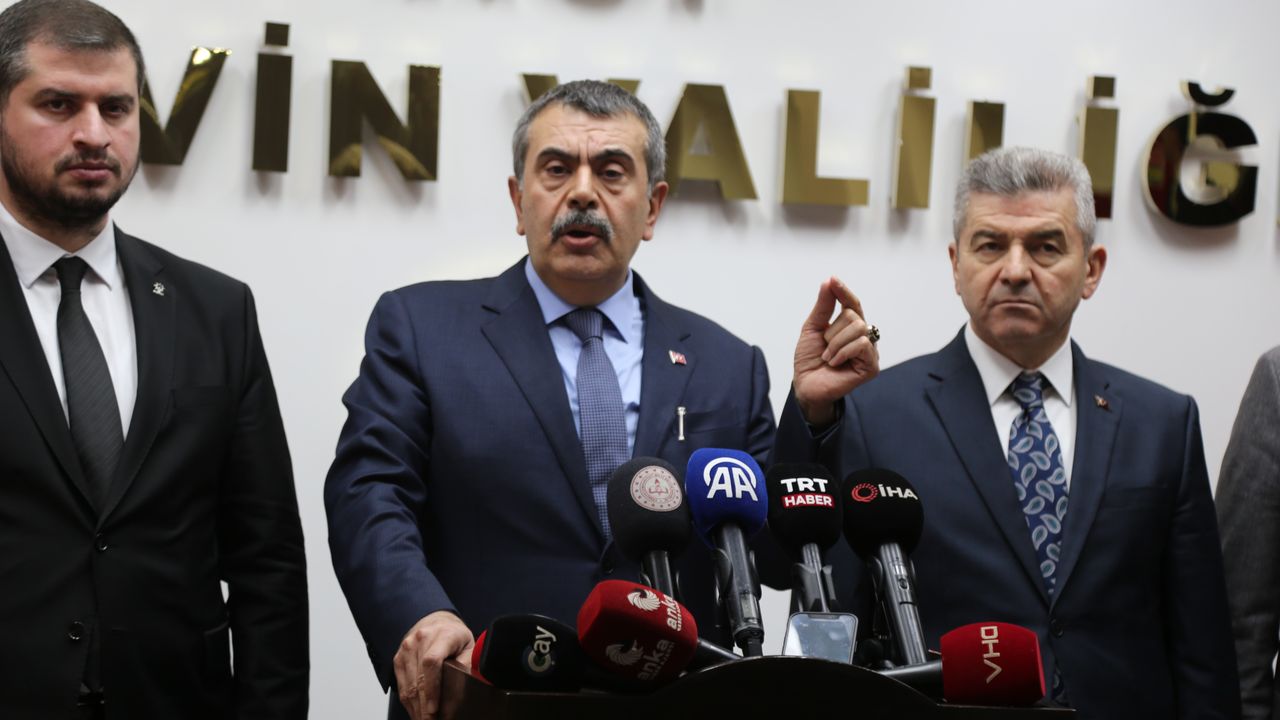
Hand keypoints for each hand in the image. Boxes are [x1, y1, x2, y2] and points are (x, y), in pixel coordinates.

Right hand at [394, 611, 474, 719]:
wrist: (436, 622)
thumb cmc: (455, 637)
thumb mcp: (470, 646)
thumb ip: (469, 663)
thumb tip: (470, 683)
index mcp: (443, 634)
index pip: (432, 662)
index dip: (432, 688)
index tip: (434, 708)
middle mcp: (421, 639)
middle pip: (419, 679)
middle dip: (425, 706)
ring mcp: (407, 648)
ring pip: (408, 685)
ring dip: (416, 707)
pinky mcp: (398, 657)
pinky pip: (401, 685)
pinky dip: (408, 701)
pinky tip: (417, 711)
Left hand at [792, 276, 879, 426]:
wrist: (806, 385)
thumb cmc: (810, 359)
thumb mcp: (813, 328)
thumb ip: (823, 306)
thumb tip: (829, 282)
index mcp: (850, 327)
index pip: (852, 304)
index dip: (843, 292)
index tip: (833, 280)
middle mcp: (863, 336)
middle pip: (853, 316)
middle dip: (832, 331)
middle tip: (824, 347)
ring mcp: (869, 351)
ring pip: (858, 328)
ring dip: (835, 343)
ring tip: (828, 357)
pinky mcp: (871, 365)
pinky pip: (862, 345)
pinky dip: (842, 352)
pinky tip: (834, 363)